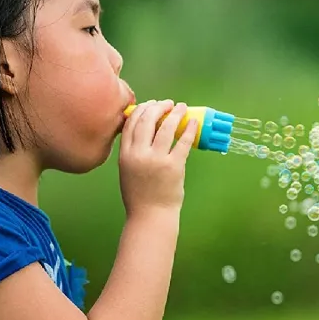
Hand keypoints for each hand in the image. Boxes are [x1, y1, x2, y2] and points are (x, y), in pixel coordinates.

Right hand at [118, 100, 198, 216]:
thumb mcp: (127, 169)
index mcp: (125, 155)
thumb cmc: (140, 194)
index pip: (131, 123)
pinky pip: (183, 142)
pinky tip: (193, 122)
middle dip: (158, 107)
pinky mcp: (174, 166)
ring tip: (182, 107)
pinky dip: (189, 129)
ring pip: (166, 127)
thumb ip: (133, 150)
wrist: (150, 216)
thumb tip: (145, 128)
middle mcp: (139, 154)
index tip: (152, 104)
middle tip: (168, 104)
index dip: (142, 109)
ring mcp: (157, 160)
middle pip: (147, 120)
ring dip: (175, 113)